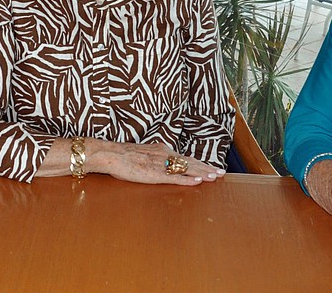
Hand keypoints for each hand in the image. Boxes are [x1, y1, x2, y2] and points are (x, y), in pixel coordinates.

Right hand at [91, 141, 224, 185]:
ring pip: (186, 168)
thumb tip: (161, 156)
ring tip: (215, 176)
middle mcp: (164, 155)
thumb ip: (154, 155)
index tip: (211, 167)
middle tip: (221, 172)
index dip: (199, 163)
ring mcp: (160, 164)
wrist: (110, 153)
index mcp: (161, 150)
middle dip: (206, 167)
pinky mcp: (154, 174)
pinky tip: (198, 181)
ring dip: (202, 173)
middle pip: (190, 161)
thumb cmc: (123, 155)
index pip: (184, 157)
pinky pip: (175, 177)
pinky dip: (188, 179)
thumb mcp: (143, 152)